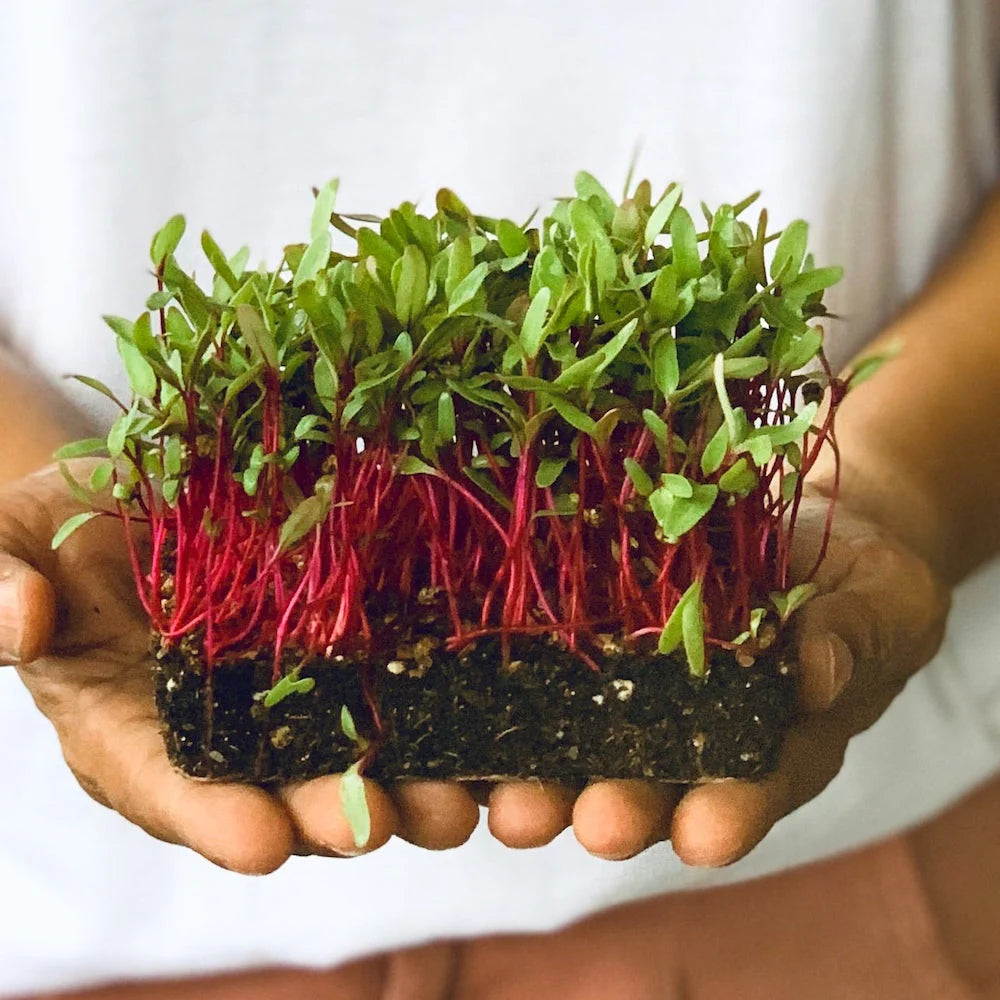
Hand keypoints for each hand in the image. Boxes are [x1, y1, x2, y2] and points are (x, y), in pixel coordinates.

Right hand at [0, 464, 481, 872]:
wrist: (144, 495)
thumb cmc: (68, 527)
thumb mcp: (17, 539)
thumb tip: (16, 616)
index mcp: (130, 729)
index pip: (165, 784)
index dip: (208, 817)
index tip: (259, 843)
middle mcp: (218, 734)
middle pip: (275, 791)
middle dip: (326, 815)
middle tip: (375, 826)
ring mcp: (289, 698)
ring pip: (350, 759)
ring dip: (405, 788)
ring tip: (456, 803)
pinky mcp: (347, 653)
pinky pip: (393, 689)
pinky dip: (439, 714)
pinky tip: (487, 725)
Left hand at [488, 491, 950, 863]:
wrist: (803, 536)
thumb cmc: (857, 584)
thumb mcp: (876, 605)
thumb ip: (849, 640)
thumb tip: (814, 673)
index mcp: (776, 745)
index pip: (755, 788)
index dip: (729, 813)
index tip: (704, 834)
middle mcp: (695, 738)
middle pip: (653, 786)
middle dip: (620, 808)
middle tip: (594, 824)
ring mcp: (634, 695)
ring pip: (582, 748)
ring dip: (546, 778)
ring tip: (512, 802)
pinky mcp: (591, 644)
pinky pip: (548, 673)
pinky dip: (510, 695)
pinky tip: (467, 706)